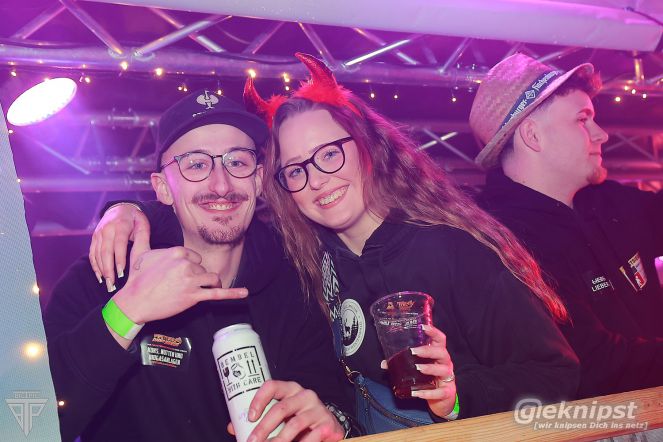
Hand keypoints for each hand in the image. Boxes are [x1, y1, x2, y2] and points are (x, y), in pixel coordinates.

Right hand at [90, 203, 149, 291]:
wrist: (119, 209)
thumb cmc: (134, 220)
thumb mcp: (141, 223)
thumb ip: (144, 233)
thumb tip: (147, 248)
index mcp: (120, 225)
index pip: (119, 244)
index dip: (119, 259)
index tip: (121, 273)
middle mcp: (107, 229)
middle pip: (106, 251)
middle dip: (108, 269)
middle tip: (112, 284)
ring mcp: (98, 233)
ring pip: (98, 254)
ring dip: (102, 270)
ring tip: (107, 284)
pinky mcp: (94, 238)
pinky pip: (92, 254)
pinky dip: (95, 266)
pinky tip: (100, 277)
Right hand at [112, 237, 247, 324]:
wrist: (134, 302)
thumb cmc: (137, 277)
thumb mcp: (139, 251)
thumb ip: (142, 232)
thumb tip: (138, 215)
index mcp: (178, 251)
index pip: (195, 257)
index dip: (189, 267)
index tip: (176, 274)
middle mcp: (186, 264)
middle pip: (203, 269)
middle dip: (196, 277)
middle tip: (178, 286)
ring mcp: (191, 281)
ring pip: (211, 279)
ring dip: (207, 285)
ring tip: (195, 291)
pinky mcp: (193, 296)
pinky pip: (217, 294)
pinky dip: (232, 293)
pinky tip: (244, 293)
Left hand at [246, 380, 343, 441]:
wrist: (328, 425)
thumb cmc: (297, 418)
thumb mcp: (280, 415)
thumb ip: (259, 419)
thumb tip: (233, 427)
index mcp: (289, 389)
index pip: (272, 386)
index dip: (259, 400)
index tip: (249, 417)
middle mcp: (304, 395)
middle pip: (281, 408)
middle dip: (264, 428)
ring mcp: (317, 408)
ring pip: (295, 424)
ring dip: (279, 440)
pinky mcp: (327, 423)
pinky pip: (311, 437)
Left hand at [382, 325, 456, 417]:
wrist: (442, 399)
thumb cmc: (430, 378)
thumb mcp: (418, 369)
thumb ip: (403, 364)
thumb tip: (384, 363)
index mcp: (438, 354)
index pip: (440, 339)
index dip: (433, 332)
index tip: (423, 326)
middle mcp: (445, 363)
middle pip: (441, 352)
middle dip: (427, 350)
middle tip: (413, 351)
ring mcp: (448, 377)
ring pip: (443, 370)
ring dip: (430, 368)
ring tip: (418, 368)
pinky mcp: (447, 392)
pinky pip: (439, 392)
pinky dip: (427, 393)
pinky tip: (416, 393)